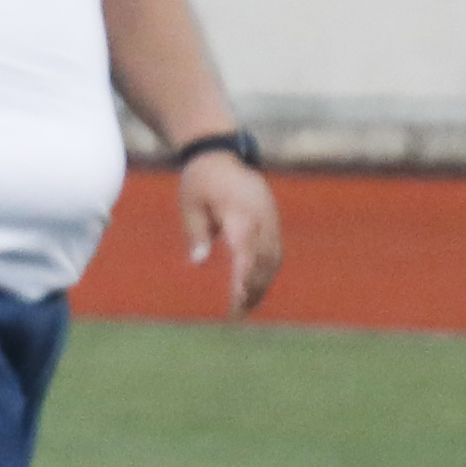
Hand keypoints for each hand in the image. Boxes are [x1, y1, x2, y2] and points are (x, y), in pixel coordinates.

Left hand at [176, 151, 280, 316]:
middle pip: (263, 258)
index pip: (245, 248)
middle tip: (237, 312)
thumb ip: (196, 232)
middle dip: (253, 287)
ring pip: (273, 257)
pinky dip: (267, 271)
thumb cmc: (200, 181)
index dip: (244, 274)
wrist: (220, 153)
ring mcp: (270, 217)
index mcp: (239, 210)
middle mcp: (261, 215)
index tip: (237, 296)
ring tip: (246, 307)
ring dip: (262, 283)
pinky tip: (255, 289)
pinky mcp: (272, 219)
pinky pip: (275, 250)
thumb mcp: (190, 204)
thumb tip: (199, 261)